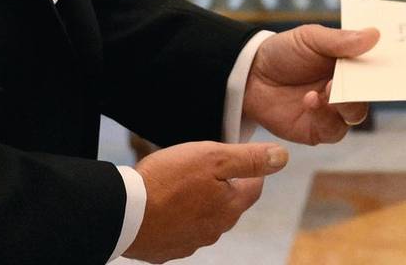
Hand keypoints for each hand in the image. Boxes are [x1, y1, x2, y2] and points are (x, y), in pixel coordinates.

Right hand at [126, 140, 287, 261]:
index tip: (237, 157)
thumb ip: (249, 158)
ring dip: (199, 203)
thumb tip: (282, 158)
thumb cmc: (167, 181)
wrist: (123, 212)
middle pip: (229, 205)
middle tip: (205, 168)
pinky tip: (165, 205)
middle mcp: (214, 231)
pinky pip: (180, 231)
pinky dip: (177, 218)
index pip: (254, 188)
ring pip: (205, 219)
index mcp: (229, 208)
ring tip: (181, 185)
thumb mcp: (213, 157)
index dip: (249, 169)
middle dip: (223, 186)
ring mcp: (190, 243)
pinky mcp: (167, 249)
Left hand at [242, 25, 380, 144]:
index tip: (388, 62)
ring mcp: (333, 111)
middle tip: (357, 78)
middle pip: (370, 94)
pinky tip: (310, 100)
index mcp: (349, 65)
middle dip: (366, 88)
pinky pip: (333, 130)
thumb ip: (341, 41)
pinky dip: (325, 117)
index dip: (384, 66)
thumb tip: (374, 35)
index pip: (375, 67)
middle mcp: (346, 89)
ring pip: (355, 115)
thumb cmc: (283, 52)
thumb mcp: (311, 38)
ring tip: (328, 89)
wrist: (249, 75)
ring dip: (346, 103)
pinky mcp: (317, 130)